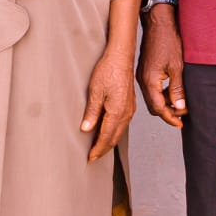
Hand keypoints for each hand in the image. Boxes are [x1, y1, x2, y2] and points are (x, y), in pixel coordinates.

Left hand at [81, 47, 135, 161]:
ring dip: (109, 142)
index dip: (97, 149)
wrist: (121, 57)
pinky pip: (123, 124)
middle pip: (114, 138)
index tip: (90, 158)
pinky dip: (114, 132)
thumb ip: (92, 113)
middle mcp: (126, 113)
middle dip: (103, 149)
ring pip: (119, 132)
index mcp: (117, 112)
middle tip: (93, 157)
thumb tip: (86, 129)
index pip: (106, 137)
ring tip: (98, 147)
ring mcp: (130, 109)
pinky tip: (108, 131)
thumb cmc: (108, 70)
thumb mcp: (95, 92)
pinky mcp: (130, 105)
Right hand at [136, 7, 186, 127]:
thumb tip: (179, 108)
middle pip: (154, 106)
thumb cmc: (167, 40)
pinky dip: (162, 94)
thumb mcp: (177, 66)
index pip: (159, 108)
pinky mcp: (145, 71)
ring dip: (165, 103)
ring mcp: (142, 75)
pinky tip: (172, 91)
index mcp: (149, 81)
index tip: (180, 123)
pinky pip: (152, 89)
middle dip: (168, 113)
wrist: (158, 22)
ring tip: (180, 103)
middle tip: (182, 115)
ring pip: (153, 98)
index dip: (170, 118)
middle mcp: (143, 80)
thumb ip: (177, 89)